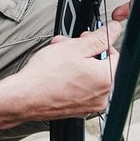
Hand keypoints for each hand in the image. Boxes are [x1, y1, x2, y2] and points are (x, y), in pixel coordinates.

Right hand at [0, 22, 120, 133]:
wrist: (24, 97)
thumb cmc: (47, 75)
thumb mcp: (76, 47)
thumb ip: (99, 38)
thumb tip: (114, 30)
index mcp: (107, 79)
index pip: (115, 54)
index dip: (100, 42)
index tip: (87, 39)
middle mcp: (103, 96)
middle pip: (101, 65)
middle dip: (84, 51)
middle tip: (69, 45)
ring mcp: (90, 105)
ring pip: (89, 76)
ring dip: (75, 62)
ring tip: (58, 56)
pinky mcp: (77, 110)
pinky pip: (81, 88)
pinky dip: (72, 78)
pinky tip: (57, 71)